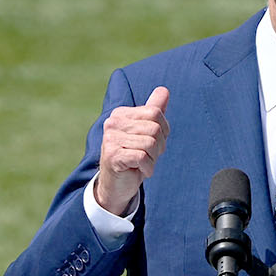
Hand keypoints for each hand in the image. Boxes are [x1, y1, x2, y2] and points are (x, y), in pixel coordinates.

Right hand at [96, 86, 168, 215]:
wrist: (116, 185)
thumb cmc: (133, 157)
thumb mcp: (145, 132)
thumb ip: (153, 110)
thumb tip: (164, 90)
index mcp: (121, 113)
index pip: (155, 113)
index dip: (163, 131)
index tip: (153, 143)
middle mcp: (113, 123)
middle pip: (155, 128)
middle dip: (159, 147)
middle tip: (148, 156)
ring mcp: (110, 139)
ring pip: (150, 143)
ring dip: (153, 159)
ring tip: (143, 164)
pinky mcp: (112, 156)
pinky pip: (142, 157)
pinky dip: (148, 168)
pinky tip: (140, 171)